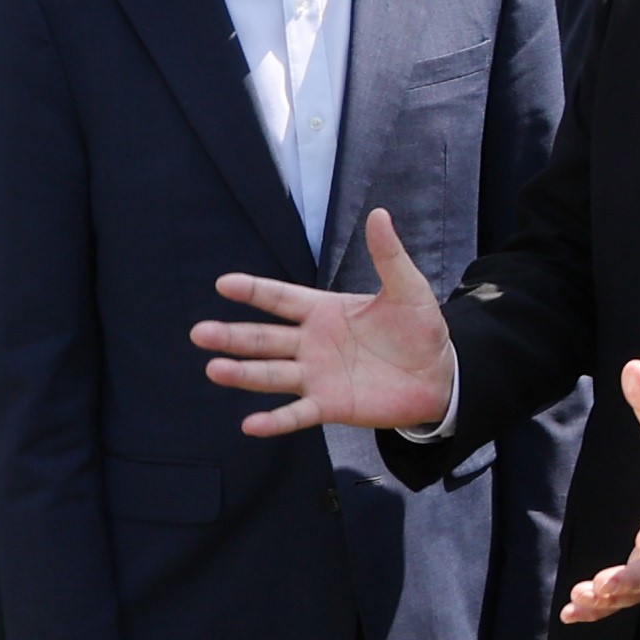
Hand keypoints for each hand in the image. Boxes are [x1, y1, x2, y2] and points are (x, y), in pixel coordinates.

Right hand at [192, 207, 458, 437]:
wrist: (440, 375)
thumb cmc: (420, 329)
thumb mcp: (408, 288)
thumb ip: (388, 256)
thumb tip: (379, 213)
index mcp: (322, 310)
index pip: (279, 299)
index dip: (253, 292)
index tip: (223, 284)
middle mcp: (311, 343)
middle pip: (264, 338)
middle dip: (232, 336)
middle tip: (199, 333)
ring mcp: (316, 376)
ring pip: (271, 374)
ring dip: (243, 374)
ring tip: (214, 369)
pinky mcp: (329, 406)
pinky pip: (296, 414)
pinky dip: (274, 421)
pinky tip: (250, 425)